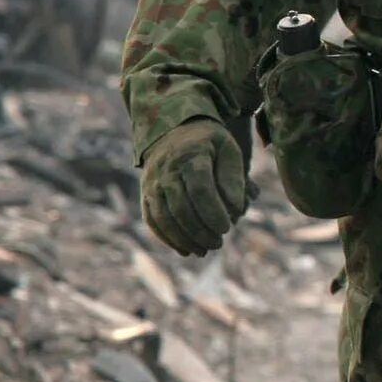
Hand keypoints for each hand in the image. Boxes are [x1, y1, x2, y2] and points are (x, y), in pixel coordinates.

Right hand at [140, 119, 247, 256]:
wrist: (173, 131)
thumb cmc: (209, 144)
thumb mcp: (228, 150)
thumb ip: (234, 178)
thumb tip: (235, 209)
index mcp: (190, 156)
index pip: (200, 189)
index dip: (212, 212)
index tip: (226, 227)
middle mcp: (166, 170)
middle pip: (180, 207)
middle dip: (200, 230)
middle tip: (218, 243)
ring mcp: (152, 183)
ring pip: (164, 217)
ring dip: (184, 238)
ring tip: (204, 250)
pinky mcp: (146, 194)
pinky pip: (152, 219)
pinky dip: (167, 238)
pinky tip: (185, 250)